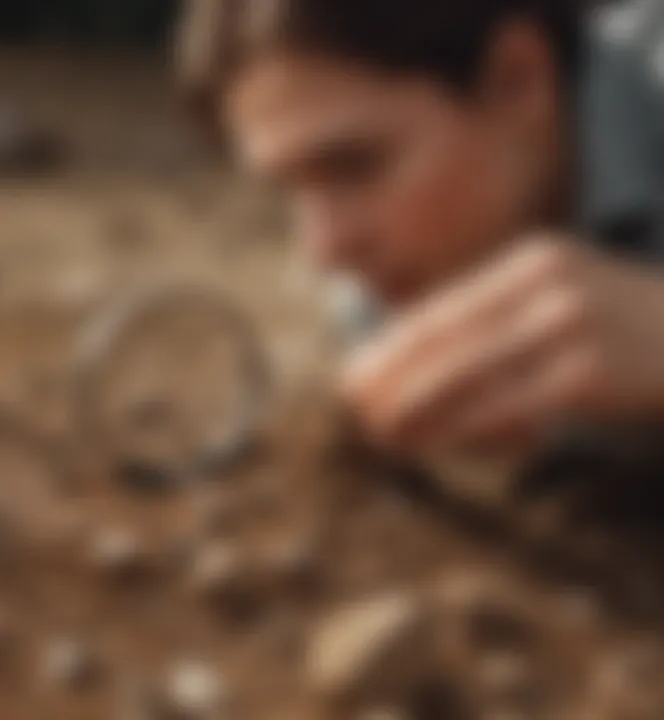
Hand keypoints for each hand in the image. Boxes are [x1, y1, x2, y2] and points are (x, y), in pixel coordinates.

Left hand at [342, 234, 663, 455]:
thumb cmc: (631, 333)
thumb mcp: (565, 309)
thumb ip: (504, 330)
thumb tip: (431, 373)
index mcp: (531, 263)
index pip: (444, 310)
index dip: (394, 348)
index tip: (357, 377)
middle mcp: (545, 282)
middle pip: (445, 337)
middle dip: (393, 377)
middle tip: (355, 408)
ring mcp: (570, 322)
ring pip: (469, 372)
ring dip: (418, 407)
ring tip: (382, 433)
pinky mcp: (591, 371)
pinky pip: (508, 405)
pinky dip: (464, 427)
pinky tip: (435, 442)